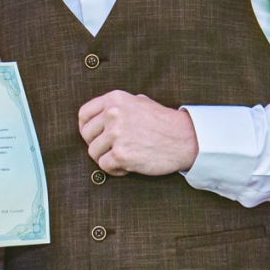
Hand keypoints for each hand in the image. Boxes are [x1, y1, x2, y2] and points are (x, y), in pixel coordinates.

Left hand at [78, 92, 198, 176]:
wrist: (185, 138)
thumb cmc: (163, 122)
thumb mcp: (140, 102)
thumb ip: (118, 106)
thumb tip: (99, 116)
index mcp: (114, 99)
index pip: (84, 114)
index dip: (86, 127)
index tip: (93, 136)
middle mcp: (112, 114)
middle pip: (87, 135)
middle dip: (97, 144)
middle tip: (112, 149)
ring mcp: (116, 134)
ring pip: (93, 152)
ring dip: (106, 158)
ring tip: (123, 157)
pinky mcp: (121, 154)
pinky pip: (104, 166)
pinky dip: (115, 169)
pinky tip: (127, 166)